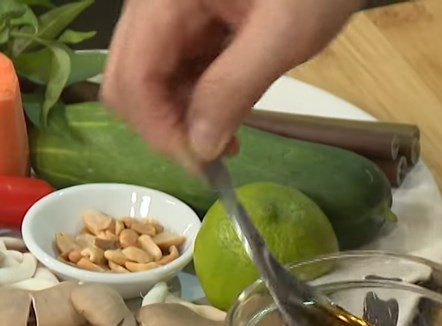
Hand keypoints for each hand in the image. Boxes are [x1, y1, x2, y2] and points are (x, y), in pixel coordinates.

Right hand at [102, 0, 358, 162]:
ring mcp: (168, 14)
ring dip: (180, 120)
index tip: (201, 164)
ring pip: (148, 82)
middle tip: (213, 157)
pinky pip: (174, 73)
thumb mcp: (282, 36)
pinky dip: (194, 103)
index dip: (160, 130)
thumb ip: (235, 88)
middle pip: (128, 81)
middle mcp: (152, 4)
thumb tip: (200, 147)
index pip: (133, 76)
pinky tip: (227, 117)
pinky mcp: (188, 25)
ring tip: (228, 142)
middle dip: (164, 128)